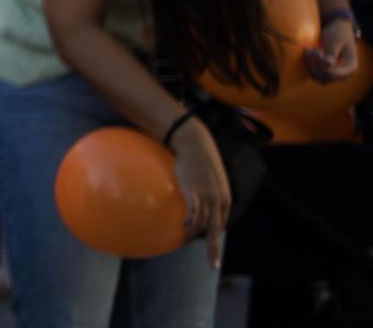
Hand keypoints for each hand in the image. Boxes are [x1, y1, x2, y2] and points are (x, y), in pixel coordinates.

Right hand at [169, 116, 229, 269]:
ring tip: (184, 242)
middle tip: (213, 265)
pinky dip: (189, 223)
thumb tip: (195, 196)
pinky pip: (193, 214)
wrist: (195, 143)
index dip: (215, 235)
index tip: (210, 245)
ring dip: (194, 236)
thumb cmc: (199, 158)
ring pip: (203, 224)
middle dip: (214, 249)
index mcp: (224, 198)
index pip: (221, 222)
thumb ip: (206, 189)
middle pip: (216, 230)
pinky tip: (183, 228)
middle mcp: (219, 201)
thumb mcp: (208, 177)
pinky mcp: (195, 193)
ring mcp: (207, 197)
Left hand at [306, 18, 358, 82]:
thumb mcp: (334, 41)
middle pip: (325, 78)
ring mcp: (334, 74)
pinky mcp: (325, 71)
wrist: (337, 28)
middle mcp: (343, 74)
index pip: (334, 74)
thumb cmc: (337, 33)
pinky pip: (314, 74)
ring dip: (310, 65)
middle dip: (315, 65)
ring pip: (318, 78)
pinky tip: (308, 51)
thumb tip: (327, 66)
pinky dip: (309, 65)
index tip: (318, 51)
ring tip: (310, 49)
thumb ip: (331, 53)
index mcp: (351, 67)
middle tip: (313, 49)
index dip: (322, 66)